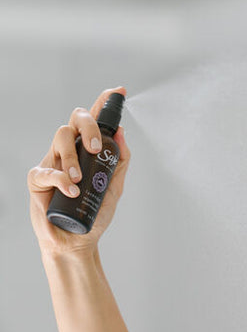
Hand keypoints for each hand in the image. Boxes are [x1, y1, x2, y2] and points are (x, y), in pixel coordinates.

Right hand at [27, 87, 130, 256]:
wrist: (77, 240)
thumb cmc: (94, 212)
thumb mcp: (114, 187)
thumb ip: (119, 161)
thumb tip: (122, 133)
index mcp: (88, 151)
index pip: (94, 121)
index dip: (104, 103)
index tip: (118, 91)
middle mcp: (70, 151)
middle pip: (74, 120)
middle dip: (87, 126)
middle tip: (94, 146)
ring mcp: (53, 162)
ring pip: (59, 138)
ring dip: (72, 156)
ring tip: (80, 179)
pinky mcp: (38, 179)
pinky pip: (46, 169)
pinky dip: (61, 179)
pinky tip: (72, 191)